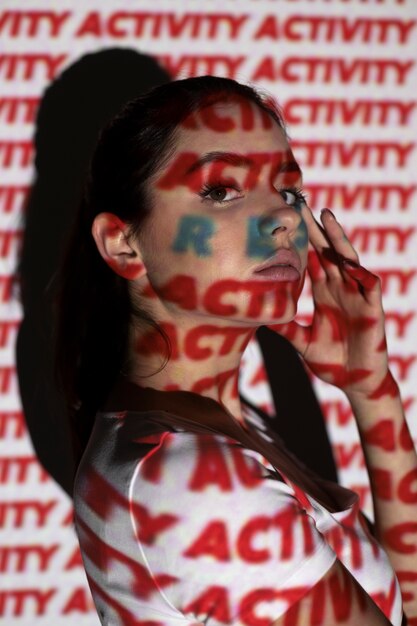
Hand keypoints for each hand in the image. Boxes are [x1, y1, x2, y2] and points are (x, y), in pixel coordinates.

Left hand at [268, 205, 397, 399]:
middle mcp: (341, 289)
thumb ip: (286, 329)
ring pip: (349, 261)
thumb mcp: (303, 342)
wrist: (356, 383)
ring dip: (338, 239)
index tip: (286, 222)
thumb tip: (260, 319)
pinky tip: (349, 263)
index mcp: (324, 294)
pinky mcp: (373, 309)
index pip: (312, 261)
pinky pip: (370, 286)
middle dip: (316, 230)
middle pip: (328, 252)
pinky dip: (361, 274)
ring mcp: (357, 297)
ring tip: (327, 218)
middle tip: (302, 205)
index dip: (302, 242)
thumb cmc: (331, 362)